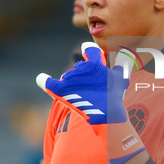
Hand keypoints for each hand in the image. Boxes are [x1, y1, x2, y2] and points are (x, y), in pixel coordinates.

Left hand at [36, 43, 144, 163]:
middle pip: (79, 67)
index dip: (88, 50)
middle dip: (84, 75)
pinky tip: (40, 78)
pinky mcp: (61, 91)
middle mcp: (81, 68)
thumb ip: (120, 66)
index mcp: (96, 63)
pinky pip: (49, 83)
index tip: (87, 50)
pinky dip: (44, 80)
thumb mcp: (122, 78)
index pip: (89, 49)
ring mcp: (70, 79)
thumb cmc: (115, 97)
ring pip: (68, 77)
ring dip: (73, 84)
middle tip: (92, 89)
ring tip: (84, 96)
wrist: (106, 114)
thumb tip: (122, 59)